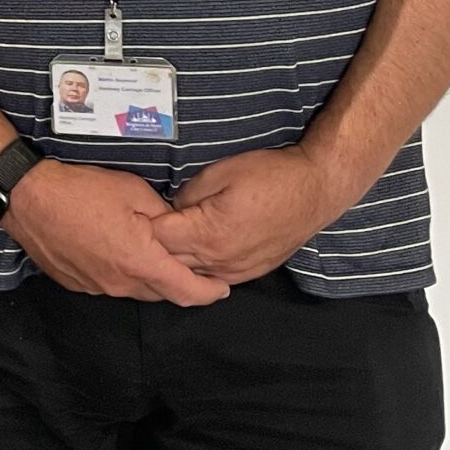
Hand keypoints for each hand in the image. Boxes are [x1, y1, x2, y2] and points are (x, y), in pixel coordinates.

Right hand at [3, 159, 229, 305]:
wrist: (28, 198)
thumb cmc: (80, 191)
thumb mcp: (134, 191)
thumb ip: (164, 216)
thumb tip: (178, 229)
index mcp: (141, 262)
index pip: (188, 291)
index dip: (210, 292)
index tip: (222, 287)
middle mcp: (120, 283)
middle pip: (162, 293)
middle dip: (179, 281)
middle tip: (188, 263)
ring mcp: (96, 287)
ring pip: (134, 289)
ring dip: (147, 276)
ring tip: (147, 252)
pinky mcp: (76, 283)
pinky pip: (108, 284)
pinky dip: (120, 272)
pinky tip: (113, 249)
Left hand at [150, 146, 347, 285]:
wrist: (316, 189)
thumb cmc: (270, 176)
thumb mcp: (219, 172)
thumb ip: (186, 194)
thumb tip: (169, 209)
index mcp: (209, 234)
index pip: (159, 238)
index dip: (143, 224)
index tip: (134, 214)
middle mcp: (221, 260)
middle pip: (170, 261)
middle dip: (154, 246)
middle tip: (141, 229)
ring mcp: (237, 270)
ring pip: (191, 274)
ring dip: (175, 260)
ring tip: (165, 241)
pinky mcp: (251, 272)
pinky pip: (214, 277)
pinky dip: (198, 268)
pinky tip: (191, 254)